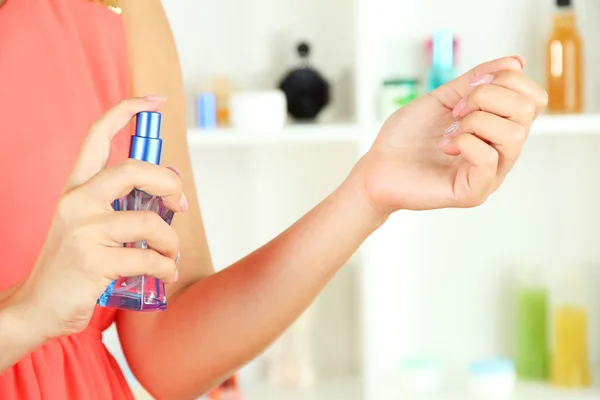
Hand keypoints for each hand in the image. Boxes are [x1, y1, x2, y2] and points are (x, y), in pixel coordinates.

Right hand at [8, 97, 184, 338]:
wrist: (39, 305)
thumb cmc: (74, 263)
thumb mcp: (89, 224)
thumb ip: (121, 204)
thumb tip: (170, 191)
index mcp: (75, 188)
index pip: (97, 136)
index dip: (126, 111)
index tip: (153, 100)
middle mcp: (76, 202)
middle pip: (131, 170)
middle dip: (168, 184)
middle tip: (180, 204)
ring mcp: (82, 231)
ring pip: (147, 223)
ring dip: (171, 242)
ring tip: (170, 255)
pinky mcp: (92, 262)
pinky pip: (147, 259)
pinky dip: (166, 267)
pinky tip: (165, 272)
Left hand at [355, 56, 546, 215]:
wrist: (378, 166)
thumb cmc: (406, 136)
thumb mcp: (443, 99)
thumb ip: (476, 81)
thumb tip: (514, 62)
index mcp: (498, 129)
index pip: (533, 98)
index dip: (505, 81)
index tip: (466, 92)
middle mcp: (501, 152)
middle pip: (527, 110)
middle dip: (487, 97)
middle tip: (456, 112)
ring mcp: (490, 174)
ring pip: (514, 135)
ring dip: (474, 122)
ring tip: (448, 133)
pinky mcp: (473, 192)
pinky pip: (489, 159)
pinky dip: (465, 143)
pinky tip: (445, 147)